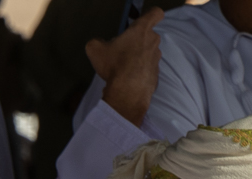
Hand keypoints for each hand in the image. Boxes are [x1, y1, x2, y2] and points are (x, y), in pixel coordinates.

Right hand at [88, 7, 163, 127]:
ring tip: (124, 68)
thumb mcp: (95, 50)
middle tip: (124, 50)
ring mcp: (156, 59)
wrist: (128, 92)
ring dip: (139, 58)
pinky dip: (140, 73)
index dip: (150, 16)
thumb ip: (96, 42)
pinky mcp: (156, 74)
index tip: (142, 23)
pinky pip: (148, 70)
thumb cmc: (115, 66)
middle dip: (138, 41)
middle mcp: (153, 42)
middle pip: (149, 36)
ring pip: (149, 53)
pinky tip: (128, 80)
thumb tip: (97, 45)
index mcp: (141, 30)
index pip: (155, 14)